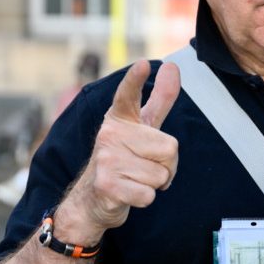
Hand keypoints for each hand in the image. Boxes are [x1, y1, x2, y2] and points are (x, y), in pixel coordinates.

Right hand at [57, 60, 180, 241]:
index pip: (128, 96)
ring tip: (134, 179)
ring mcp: (106, 159)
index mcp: (120, 118)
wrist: (91, 199)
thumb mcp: (142, 127)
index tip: (142, 65)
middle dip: (167, 165)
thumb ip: (159, 99)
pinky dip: (145, 198)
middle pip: (170, 149)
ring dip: (155, 183)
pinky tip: (128, 193)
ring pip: (161, 175)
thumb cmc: (124, 158)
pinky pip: (150, 194)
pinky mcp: (107, 185)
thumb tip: (173, 65)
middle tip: (145, 166)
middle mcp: (110, 134)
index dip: (134, 80)